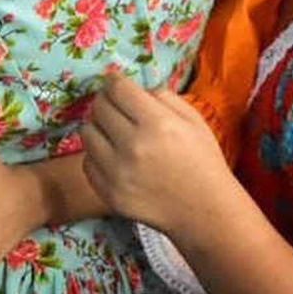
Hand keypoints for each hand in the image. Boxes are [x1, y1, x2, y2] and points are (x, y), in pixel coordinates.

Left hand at [82, 74, 237, 240]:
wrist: (205, 212)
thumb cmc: (203, 162)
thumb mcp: (193, 119)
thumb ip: (163, 96)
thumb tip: (134, 87)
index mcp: (157, 124)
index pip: (117, 89)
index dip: (114, 80)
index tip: (115, 82)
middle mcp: (133, 146)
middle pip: (99, 107)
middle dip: (106, 101)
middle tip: (116, 107)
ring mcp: (118, 172)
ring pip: (87, 132)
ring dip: (98, 127)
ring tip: (114, 132)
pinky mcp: (109, 193)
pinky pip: (87, 162)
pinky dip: (98, 155)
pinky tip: (115, 157)